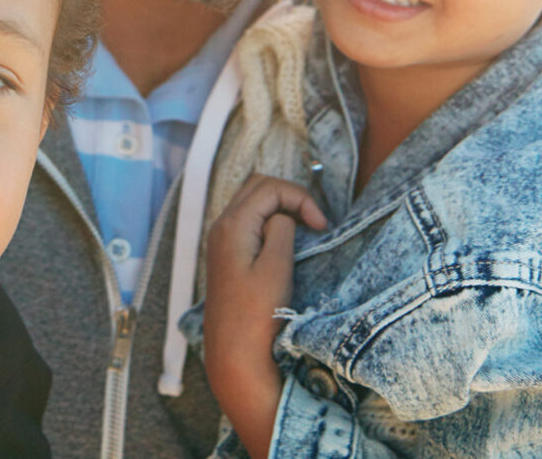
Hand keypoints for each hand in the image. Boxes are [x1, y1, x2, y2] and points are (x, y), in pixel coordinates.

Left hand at [203, 174, 326, 458]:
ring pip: (251, 203)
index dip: (300, 197)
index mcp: (231, 225)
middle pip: (256, 187)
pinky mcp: (226, 256)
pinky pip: (248, 222)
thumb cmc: (256, 315)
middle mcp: (220, 227)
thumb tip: (282, 216)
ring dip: (280, 208)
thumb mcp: (276, 268)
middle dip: (289, 196)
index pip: (269, 187)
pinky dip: (269, 221)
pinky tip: (285, 242)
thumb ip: (281, 230)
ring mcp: (221, 241)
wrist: (234, 354)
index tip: (321, 225)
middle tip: (314, 222)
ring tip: (304, 230)